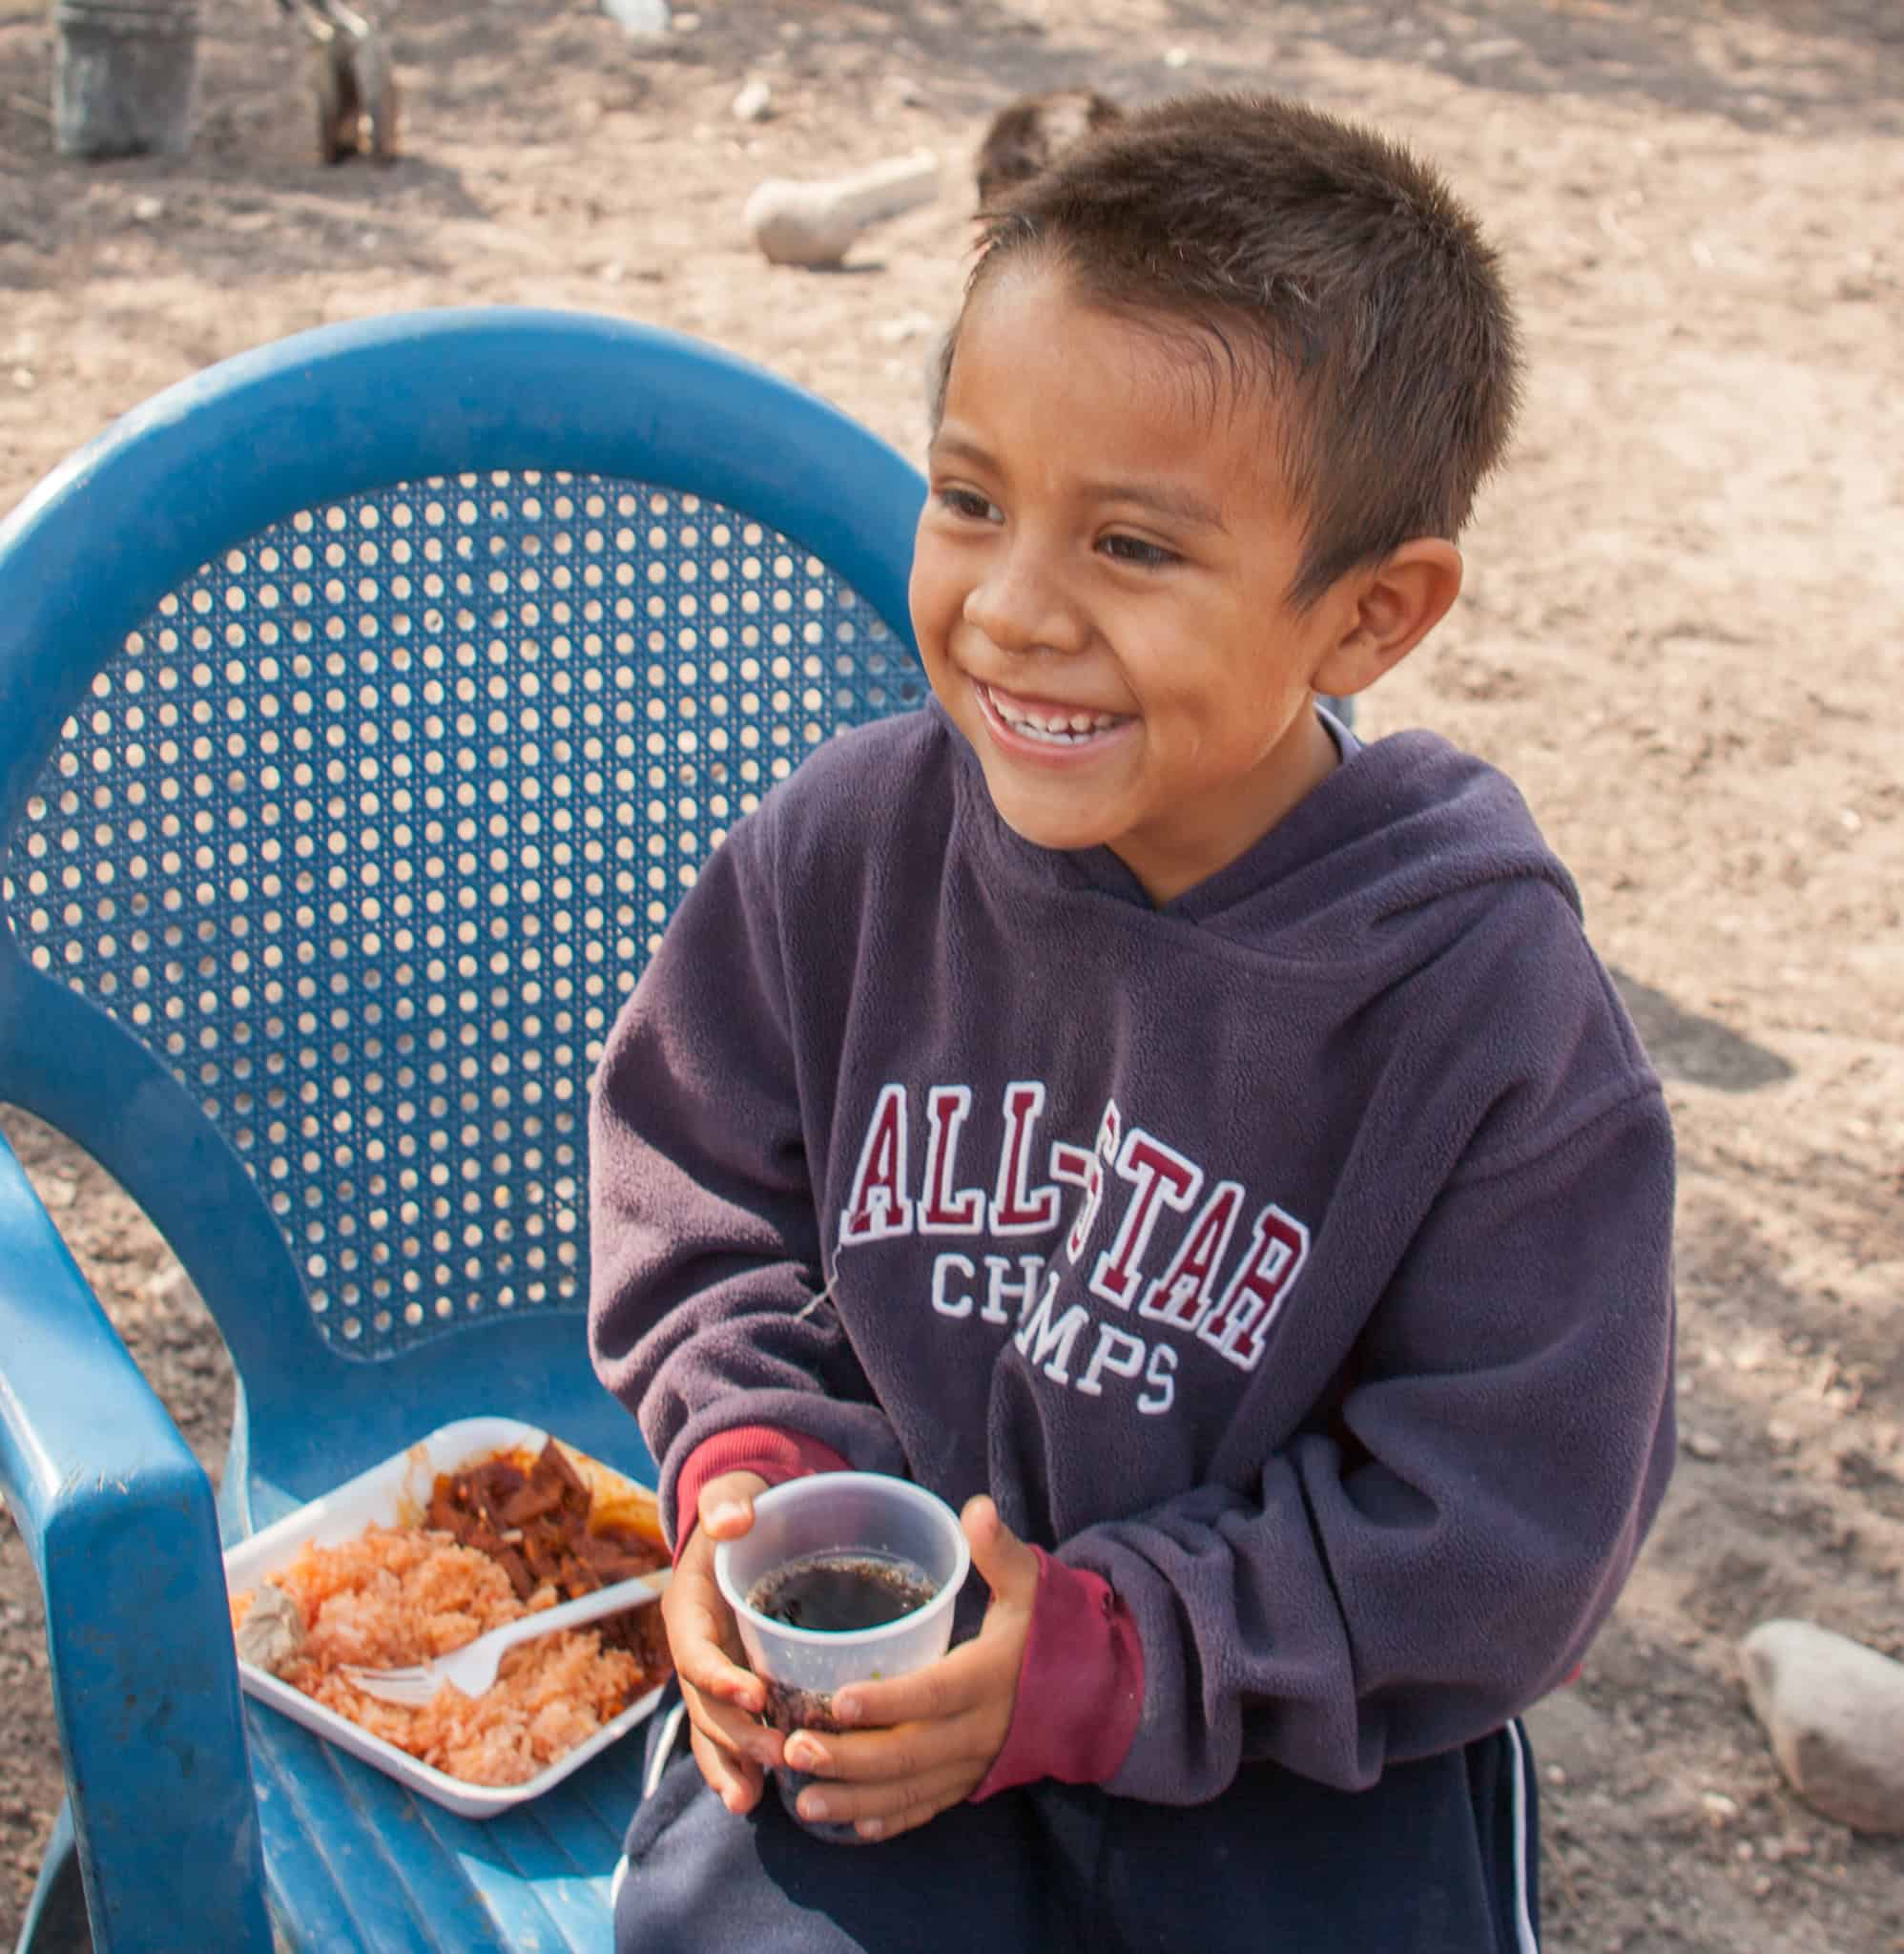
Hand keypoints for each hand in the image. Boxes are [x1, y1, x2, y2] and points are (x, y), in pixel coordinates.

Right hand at [660, 1470, 783, 1814]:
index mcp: (687, 1608)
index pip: (696, 1652)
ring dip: (730, 1765)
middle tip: (780, 1755)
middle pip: (704, 1705)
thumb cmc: (743, 1506)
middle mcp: (695, 1649)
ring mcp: (715, 1672)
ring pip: (712, 1729)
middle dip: (735, 1736)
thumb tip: (730, 1522)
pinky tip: (760, 1796)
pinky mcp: (737, 1684)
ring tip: (751, 1801)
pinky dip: (739, 1764)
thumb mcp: (732, 1492)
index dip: (720, 1677)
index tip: (758, 1695)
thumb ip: (727, 1502)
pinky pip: (730, 1730)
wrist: (750, 1520)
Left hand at [780, 1495, 1039, 1841]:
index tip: (838, 1702)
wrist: (1096, 1690)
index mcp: (988, 1677)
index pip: (933, 1694)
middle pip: (909, 1754)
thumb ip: (1000, 1551)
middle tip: (795, 1748)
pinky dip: (891, 1820)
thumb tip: (975, 1508)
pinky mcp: (972, 1782)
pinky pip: (928, 1808)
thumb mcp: (1031, 1584)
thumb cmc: (1048, 1628)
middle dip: (850, 1758)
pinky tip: (852, 1827)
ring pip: (910, 1790)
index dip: (888, 1702)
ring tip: (802, 1799)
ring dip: (855, 1798)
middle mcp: (979, 1729)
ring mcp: (974, 1763)